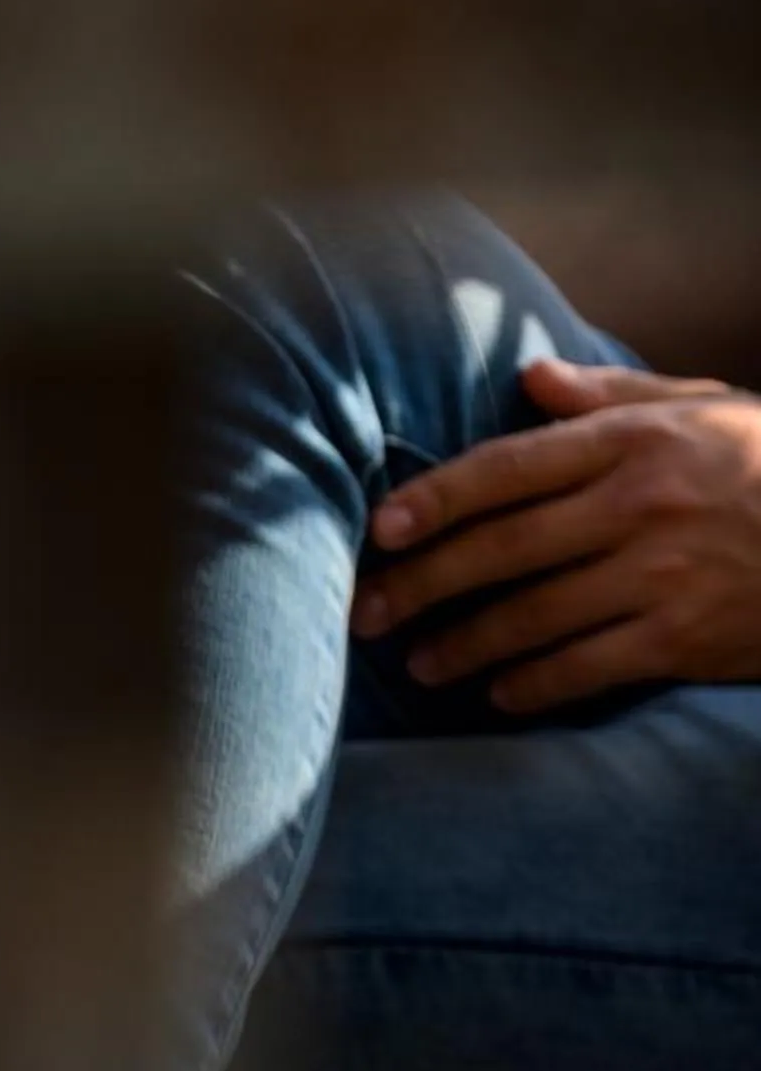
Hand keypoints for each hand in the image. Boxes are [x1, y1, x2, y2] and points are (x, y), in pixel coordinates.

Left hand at [353, 359, 760, 712]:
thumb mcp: (705, 409)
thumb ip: (612, 395)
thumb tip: (527, 376)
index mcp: (638, 439)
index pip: (509, 467)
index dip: (435, 499)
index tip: (380, 528)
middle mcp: (643, 503)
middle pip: (501, 548)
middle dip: (421, 585)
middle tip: (366, 612)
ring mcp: (665, 573)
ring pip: (532, 617)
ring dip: (463, 645)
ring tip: (420, 663)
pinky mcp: (688, 636)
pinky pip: (586, 667)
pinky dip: (533, 684)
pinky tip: (499, 694)